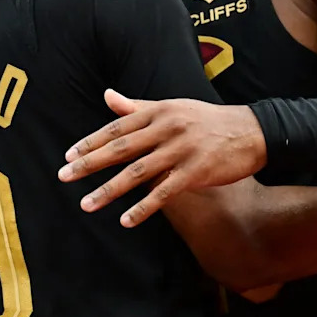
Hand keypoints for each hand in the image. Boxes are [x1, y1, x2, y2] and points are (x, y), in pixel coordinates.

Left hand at [58, 89, 267, 226]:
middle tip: (64, 176)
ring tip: (86, 203)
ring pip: (137, 172)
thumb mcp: (172, 107)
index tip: (67, 155)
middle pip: (120, 148)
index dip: (90, 142)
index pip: (117, 128)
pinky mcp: (195, 171)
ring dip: (109, 190)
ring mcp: (181, 150)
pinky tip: (125, 220)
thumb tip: (107, 96)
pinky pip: (163, 192)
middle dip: (89, 163)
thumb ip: (138, 106)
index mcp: (158, 111)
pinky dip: (143, 208)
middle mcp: (166, 128)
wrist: (252, 131)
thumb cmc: (207, 120)